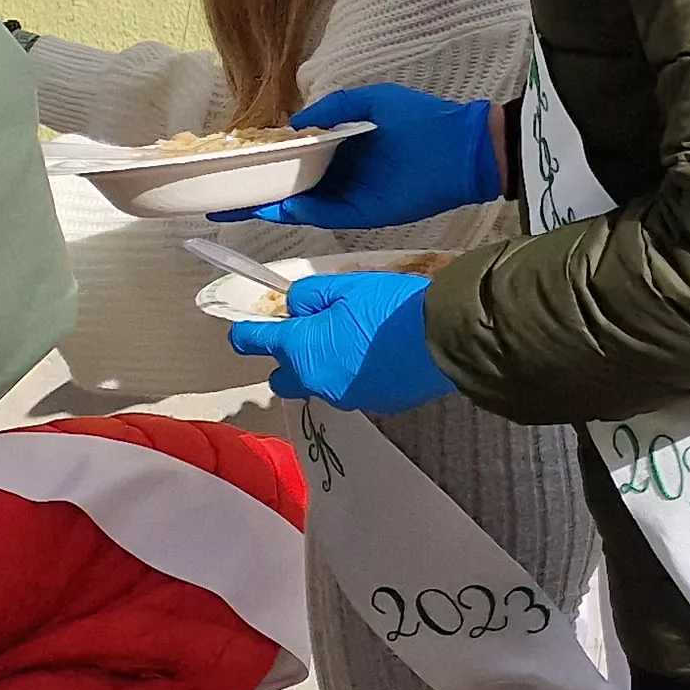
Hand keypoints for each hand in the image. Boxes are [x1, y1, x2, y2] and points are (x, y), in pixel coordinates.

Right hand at [214, 82, 501, 228]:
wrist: (464, 148)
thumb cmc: (422, 119)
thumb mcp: (370, 102)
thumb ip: (330, 110)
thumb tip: (292, 124)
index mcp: (341, 147)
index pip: (294, 158)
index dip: (263, 162)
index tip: (229, 163)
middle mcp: (340, 174)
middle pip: (287, 185)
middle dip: (252, 191)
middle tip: (212, 194)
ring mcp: (349, 195)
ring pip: (298, 204)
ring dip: (265, 205)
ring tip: (225, 205)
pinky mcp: (362, 214)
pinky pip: (321, 216)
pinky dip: (295, 214)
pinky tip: (268, 208)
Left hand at [227, 270, 451, 411]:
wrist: (444, 339)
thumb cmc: (392, 309)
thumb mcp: (347, 286)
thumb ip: (310, 294)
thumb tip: (294, 304)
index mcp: (300, 347)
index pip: (251, 341)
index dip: (245, 331)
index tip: (247, 326)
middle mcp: (314, 379)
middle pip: (281, 377)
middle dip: (287, 360)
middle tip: (311, 335)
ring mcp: (345, 396)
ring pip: (319, 384)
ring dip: (325, 368)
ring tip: (354, 344)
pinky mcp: (376, 403)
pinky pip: (353, 390)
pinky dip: (357, 376)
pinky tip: (381, 357)